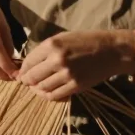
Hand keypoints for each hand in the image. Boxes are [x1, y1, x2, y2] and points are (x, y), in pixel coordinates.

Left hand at [18, 30, 133, 100]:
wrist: (112, 50)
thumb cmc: (86, 41)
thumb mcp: (63, 38)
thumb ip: (45, 50)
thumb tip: (29, 65)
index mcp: (52, 45)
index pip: (28, 61)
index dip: (22, 69)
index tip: (22, 73)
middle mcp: (57, 60)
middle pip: (31, 77)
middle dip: (27, 81)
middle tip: (27, 82)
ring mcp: (67, 74)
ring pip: (42, 88)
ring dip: (37, 90)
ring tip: (37, 88)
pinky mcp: (76, 86)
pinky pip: (55, 96)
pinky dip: (48, 96)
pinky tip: (49, 92)